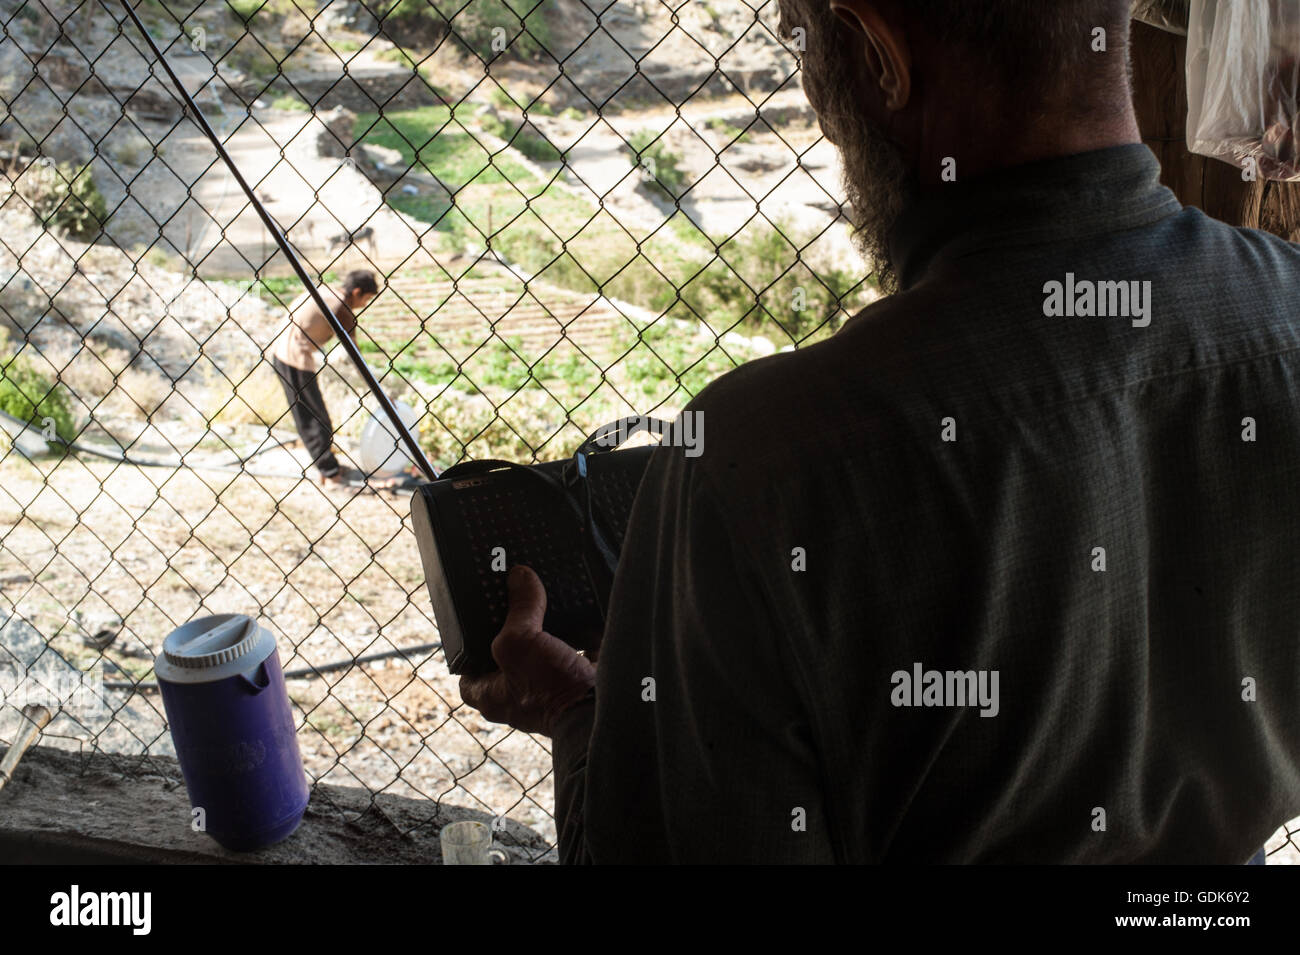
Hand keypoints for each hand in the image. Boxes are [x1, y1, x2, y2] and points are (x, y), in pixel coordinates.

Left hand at [458, 565, 595, 735]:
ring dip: (548, 636)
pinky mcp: (575, 688)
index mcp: (492, 696)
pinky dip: (579, 639)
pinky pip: (574, 659)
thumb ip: (519, 608)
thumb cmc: (548, 688)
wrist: (597, 711)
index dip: (469, 652)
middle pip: (509, 661)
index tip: (476, 628)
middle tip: (515, 608)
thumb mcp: (522, 640)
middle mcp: (518, 699)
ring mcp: (548, 695)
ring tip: (547, 607)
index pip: (468, 675)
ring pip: (543, 658)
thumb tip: (520, 576)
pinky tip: (582, 617)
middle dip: (516, 636)